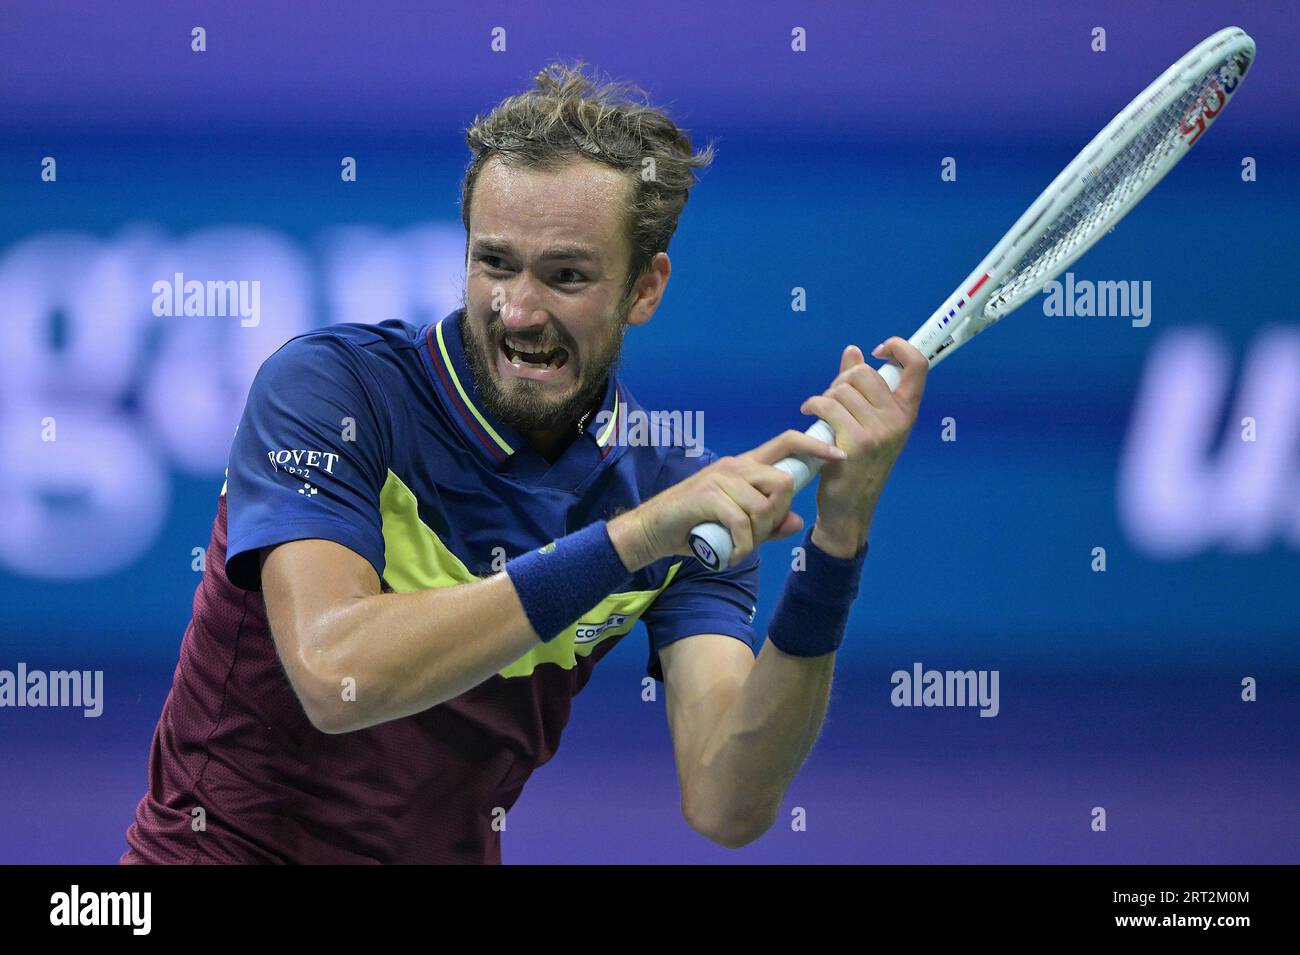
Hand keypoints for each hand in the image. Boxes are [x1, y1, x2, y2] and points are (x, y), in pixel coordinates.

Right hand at [607, 430, 848, 570]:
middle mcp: (736, 466)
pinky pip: (742, 522)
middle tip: (758, 535)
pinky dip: (740, 546)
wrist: (653, 531)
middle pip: (784, 481)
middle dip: (778, 516)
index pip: (786, 443)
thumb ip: (769, 525)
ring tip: (738, 546)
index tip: (838, 457)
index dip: (814, 447)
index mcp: (746, 467)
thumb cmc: (696, 525)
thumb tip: (799, 523)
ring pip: (763, 506)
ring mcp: (721, 479)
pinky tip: (730, 555)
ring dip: (756, 537)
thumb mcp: (738, 526)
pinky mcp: (708, 496)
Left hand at [799, 337, 928, 556]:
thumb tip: (853, 351)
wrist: (850, 507)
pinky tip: (809, 414)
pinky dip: (813, 405)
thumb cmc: (857, 464)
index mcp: (907, 412)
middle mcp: (898, 420)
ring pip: (841, 389)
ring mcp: (878, 432)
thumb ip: (861, 387)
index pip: (917, 366)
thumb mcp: (868, 424)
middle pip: (864, 373)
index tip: (879, 350)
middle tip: (833, 398)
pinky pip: (827, 405)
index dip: (899, 347)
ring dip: (824, 397)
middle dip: (841, 380)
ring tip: (821, 413)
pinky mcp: (855, 442)